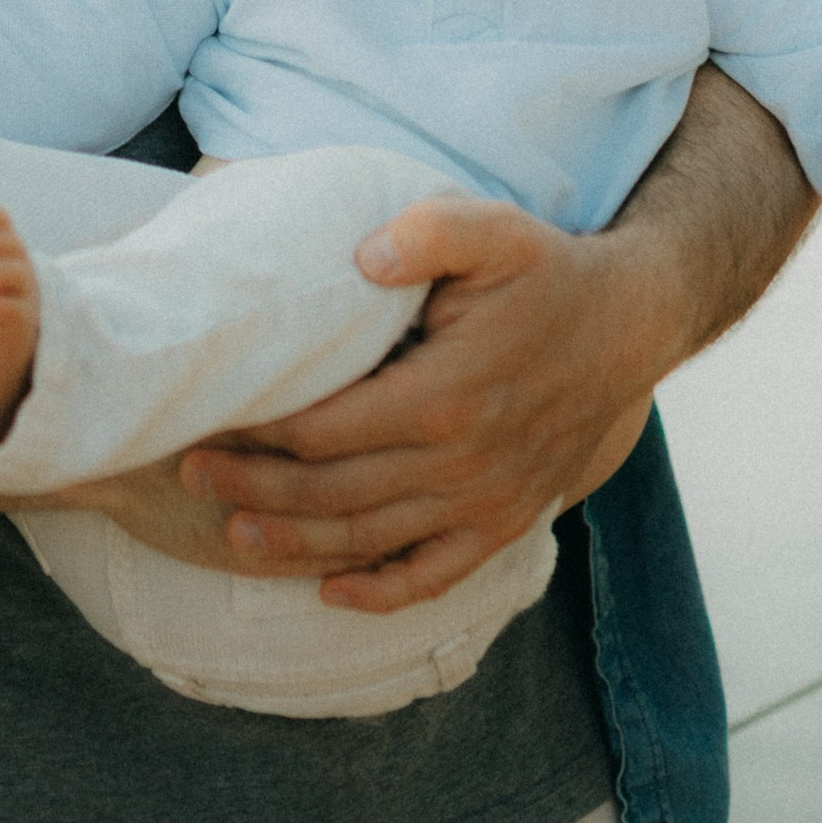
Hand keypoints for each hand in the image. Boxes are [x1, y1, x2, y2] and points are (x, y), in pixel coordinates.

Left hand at [173, 198, 674, 611]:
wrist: (630, 327)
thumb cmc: (546, 274)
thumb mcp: (495, 230)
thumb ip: (430, 233)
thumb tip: (364, 257)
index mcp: (446, 395)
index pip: (325, 429)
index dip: (259, 430)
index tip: (206, 416)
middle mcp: (462, 463)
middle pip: (333, 493)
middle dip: (255, 489)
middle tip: (191, 472)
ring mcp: (485, 501)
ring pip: (371, 542)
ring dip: (296, 547)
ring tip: (233, 534)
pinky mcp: (504, 521)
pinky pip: (435, 576)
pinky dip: (379, 592)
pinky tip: (330, 591)